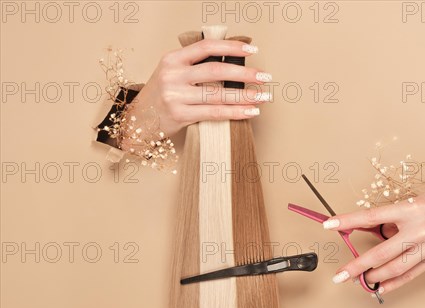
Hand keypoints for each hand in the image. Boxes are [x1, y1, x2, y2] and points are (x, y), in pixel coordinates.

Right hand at [122, 39, 271, 146]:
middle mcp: (172, 75)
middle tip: (265, 77)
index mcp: (173, 59)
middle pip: (216, 70)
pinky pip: (214, 113)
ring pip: (217, 94)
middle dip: (245, 73)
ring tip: (263, 97)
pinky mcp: (179, 115)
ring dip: (245, 96)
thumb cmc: (161, 96)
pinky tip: (250, 111)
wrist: (136, 121)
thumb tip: (234, 67)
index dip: (231, 47)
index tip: (252, 49)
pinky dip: (235, 112)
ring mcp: (174, 96)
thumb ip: (196, 67)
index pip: (206, 47)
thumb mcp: (172, 74)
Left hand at [323, 186, 424, 295]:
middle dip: (357, 265)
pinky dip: (394, 283)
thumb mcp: (421, 200)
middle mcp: (418, 229)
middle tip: (340, 274)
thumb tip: (380, 230)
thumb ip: (399, 215)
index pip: (372, 216)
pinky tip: (381, 288)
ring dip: (374, 276)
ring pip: (394, 267)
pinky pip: (411, 274)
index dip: (348, 221)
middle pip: (380, 251)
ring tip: (359, 280)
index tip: (329, 224)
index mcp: (411, 208)